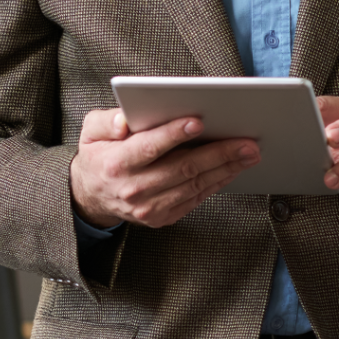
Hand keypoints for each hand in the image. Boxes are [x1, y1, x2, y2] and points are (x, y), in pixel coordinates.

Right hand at [69, 107, 259, 229]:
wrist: (91, 195)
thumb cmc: (99, 156)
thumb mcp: (90, 131)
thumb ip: (106, 121)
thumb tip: (125, 121)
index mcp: (116, 164)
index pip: (149, 147)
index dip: (174, 134)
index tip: (198, 121)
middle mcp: (133, 189)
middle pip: (182, 168)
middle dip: (218, 153)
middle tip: (246, 141)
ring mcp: (149, 208)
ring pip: (194, 186)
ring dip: (226, 169)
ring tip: (248, 154)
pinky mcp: (162, 218)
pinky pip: (195, 199)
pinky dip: (217, 183)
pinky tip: (232, 169)